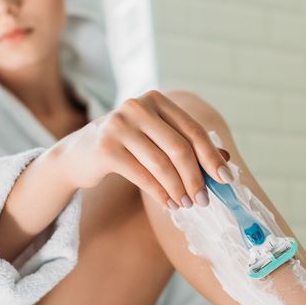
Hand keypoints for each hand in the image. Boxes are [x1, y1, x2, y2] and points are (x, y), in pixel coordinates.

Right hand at [58, 90, 232, 208]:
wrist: (79, 154)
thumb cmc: (127, 146)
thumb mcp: (157, 139)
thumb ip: (189, 146)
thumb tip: (225, 161)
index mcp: (156, 100)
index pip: (192, 130)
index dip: (211, 156)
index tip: (225, 179)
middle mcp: (137, 106)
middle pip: (179, 148)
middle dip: (195, 178)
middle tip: (203, 200)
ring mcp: (119, 125)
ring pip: (161, 164)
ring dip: (179, 189)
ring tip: (186, 205)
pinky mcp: (106, 148)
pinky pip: (142, 176)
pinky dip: (160, 193)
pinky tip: (169, 204)